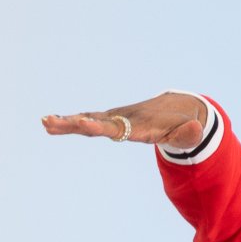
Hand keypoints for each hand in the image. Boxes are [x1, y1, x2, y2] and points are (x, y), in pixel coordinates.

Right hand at [41, 92, 211, 152]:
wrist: (177, 107)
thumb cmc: (182, 124)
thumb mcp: (188, 132)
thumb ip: (189, 134)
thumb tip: (196, 130)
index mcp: (138, 126)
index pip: (117, 128)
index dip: (100, 127)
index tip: (82, 122)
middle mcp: (124, 120)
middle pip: (95, 122)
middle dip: (73, 123)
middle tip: (50, 121)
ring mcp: (116, 119)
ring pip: (88, 120)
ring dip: (66, 123)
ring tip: (44, 122)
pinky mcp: (111, 121)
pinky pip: (89, 122)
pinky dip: (71, 123)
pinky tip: (52, 125)